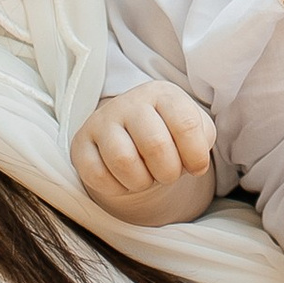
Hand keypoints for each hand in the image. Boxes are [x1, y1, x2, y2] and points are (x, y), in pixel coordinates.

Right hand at [70, 80, 216, 216]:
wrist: (130, 133)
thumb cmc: (168, 133)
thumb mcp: (194, 129)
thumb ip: (202, 140)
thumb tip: (196, 163)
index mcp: (162, 94)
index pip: (186, 124)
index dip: (196, 156)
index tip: (196, 167)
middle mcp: (130, 102)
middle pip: (156, 146)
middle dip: (169, 172)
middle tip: (167, 173)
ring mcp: (101, 121)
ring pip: (123, 161)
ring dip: (142, 182)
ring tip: (146, 177)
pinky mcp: (81, 143)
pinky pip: (97, 175)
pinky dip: (116, 188)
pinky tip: (123, 180)